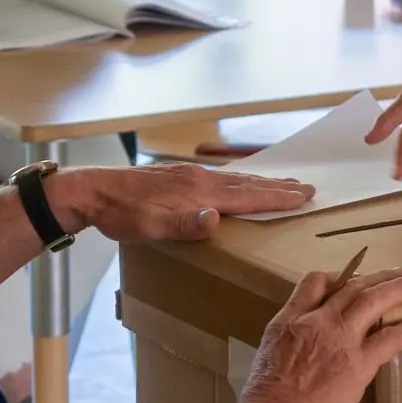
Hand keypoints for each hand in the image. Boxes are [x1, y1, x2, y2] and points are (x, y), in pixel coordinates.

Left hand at [47, 163, 314, 240]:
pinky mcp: (177, 176)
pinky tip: (237, 184)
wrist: (93, 192)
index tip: (305, 196)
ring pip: (234, 179)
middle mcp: (198, 179)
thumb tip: (216, 219)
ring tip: (283, 184)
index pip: (247, 196)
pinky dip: (239, 180)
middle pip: (247, 183)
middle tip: (308, 188)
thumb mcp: (150, 227)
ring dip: (262, 182)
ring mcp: (188, 175)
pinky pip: (219, 178)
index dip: (277, 198)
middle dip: (279, 187)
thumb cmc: (121, 215)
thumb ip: (183, 225)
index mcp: (198, 192)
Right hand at [237, 269, 401, 402]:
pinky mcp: (359, 363)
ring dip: (399, 288)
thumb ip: (289, 342)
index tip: (350, 280)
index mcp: (290, 320)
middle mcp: (317, 321)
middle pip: (351, 286)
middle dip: (378, 276)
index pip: (314, 282)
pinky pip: (391, 338)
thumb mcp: (266, 355)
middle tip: (397, 273)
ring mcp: (340, 339)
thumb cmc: (264, 400)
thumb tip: (303, 349)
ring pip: (374, 300)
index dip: (336, 276)